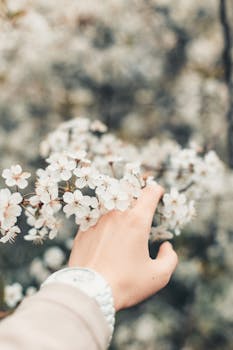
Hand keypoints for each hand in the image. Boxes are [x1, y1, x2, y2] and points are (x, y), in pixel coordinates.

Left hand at [68, 183, 177, 310]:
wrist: (89, 292)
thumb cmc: (126, 284)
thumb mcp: (158, 276)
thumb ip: (170, 258)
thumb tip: (166, 246)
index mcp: (136, 221)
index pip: (149, 193)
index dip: (156, 190)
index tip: (158, 193)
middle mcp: (116, 214)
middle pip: (129, 194)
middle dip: (138, 197)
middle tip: (142, 206)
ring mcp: (97, 220)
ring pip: (111, 205)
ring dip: (119, 208)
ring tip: (122, 221)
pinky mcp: (83, 230)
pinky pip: (96, 217)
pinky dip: (104, 221)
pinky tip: (106, 233)